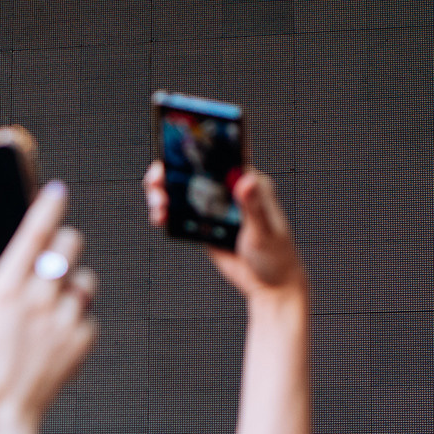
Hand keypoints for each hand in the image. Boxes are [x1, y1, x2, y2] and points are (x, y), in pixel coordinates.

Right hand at [0, 180, 98, 433]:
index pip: (34, 233)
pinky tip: (59, 333)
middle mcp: (39, 299)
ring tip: (58, 298)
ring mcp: (64, 320)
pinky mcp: (81, 342)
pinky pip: (89, 318)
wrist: (0, 414)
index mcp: (5, 288)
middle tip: (58, 252)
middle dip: (64, 243)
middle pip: (69, 247)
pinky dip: (77, 321)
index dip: (47, 206)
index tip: (57, 190)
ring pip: (85, 281)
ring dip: (73, 284)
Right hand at [144, 160, 303, 302]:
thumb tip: (247, 179)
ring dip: (164, 192)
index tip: (178, 147)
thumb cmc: (276, 257)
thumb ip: (253, 206)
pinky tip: (159, 217)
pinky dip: (166, 213)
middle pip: (195, 171)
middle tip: (158, 178)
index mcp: (250, 184)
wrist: (270, 286)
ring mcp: (216, 208)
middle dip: (171, 171)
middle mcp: (230, 191)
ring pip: (184, 191)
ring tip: (157, 202)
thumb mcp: (264, 231)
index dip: (199, 148)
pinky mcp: (204, 226)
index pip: (222, 156)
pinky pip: (181, 214)